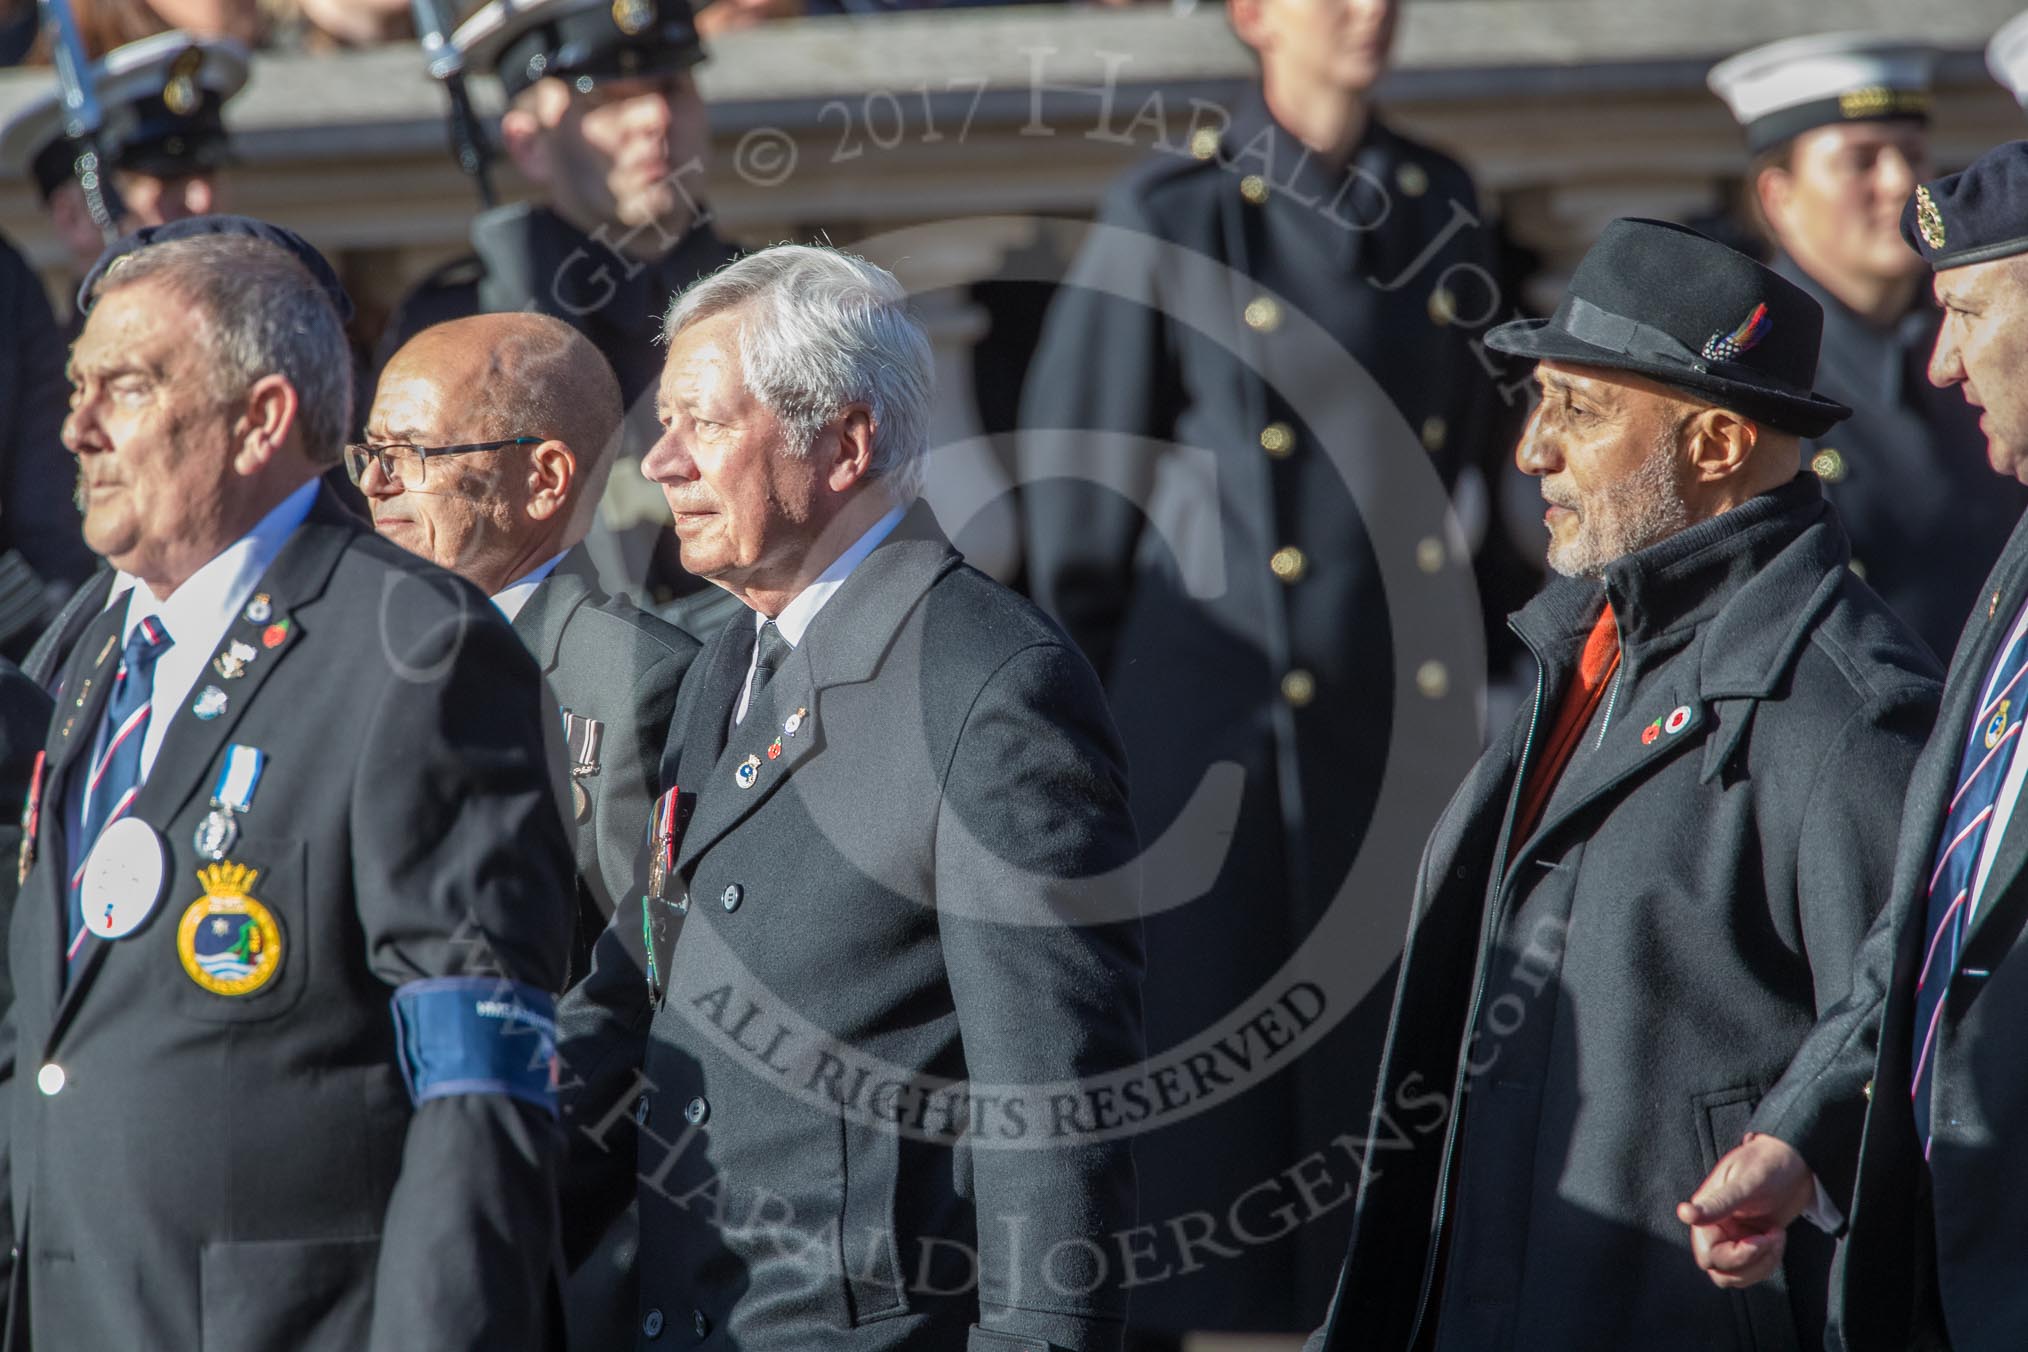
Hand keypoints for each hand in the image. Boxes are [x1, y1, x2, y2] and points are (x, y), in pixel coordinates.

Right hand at [1677, 1133, 1816, 1288]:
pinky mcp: (1750, 1244)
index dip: (1736, 1255)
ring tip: (1777, 1237)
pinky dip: (1769, 1262)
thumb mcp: (1744, 1183)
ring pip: (1736, 1277)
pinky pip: (1753, 1271)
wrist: (1795, 1161)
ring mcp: (1733, 1238)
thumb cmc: (1766, 1164)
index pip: (1708, 1255)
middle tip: (1772, 1237)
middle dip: (1751, 1262)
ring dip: (1762, 1265)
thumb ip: (1717, 1203)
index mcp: (1706, 1213)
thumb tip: (1684, 1213)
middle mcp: (1715, 1229)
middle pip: (1720, 1271)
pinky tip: (1778, 1237)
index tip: (1761, 1238)